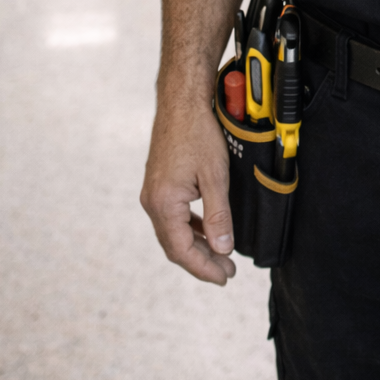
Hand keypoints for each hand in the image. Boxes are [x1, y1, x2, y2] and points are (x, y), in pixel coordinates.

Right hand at [140, 88, 236, 284]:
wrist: (182, 101)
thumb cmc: (198, 133)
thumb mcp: (215, 176)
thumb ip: (218, 215)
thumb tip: (223, 249)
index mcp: (163, 204)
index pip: (182, 251)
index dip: (204, 268)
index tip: (225, 277)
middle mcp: (152, 202)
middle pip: (175, 246)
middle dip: (202, 261)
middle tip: (228, 272)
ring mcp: (153, 192)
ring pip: (174, 232)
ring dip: (197, 246)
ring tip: (221, 256)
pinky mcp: (159, 184)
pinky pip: (173, 216)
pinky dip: (191, 228)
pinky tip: (207, 230)